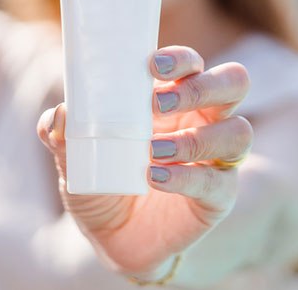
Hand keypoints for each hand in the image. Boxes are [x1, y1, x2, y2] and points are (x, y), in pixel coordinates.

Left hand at [36, 46, 252, 279]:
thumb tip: (59, 115)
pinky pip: (218, 182)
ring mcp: (216, 159)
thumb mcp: (75, 156)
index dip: (181, 59)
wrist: (112, 238)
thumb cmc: (102, 181)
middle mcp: (203, 122)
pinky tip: (155, 177)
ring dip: (196, 138)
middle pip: (234, 84)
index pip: (195, 65)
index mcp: (175, 99)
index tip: (151, 65)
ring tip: (153, 150)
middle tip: (159, 103)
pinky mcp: (218, 198)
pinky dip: (187, 178)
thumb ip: (63, 133)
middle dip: (202, 87)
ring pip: (238, 133)